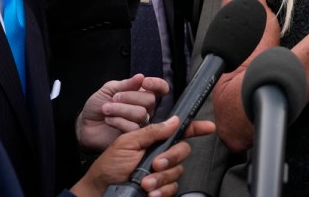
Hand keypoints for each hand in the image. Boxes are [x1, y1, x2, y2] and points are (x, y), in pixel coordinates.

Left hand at [71, 116, 214, 196]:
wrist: (99, 191)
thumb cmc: (109, 166)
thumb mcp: (127, 143)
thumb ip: (152, 131)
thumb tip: (175, 120)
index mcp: (154, 140)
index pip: (180, 131)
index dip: (196, 128)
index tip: (209, 127)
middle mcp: (161, 155)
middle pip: (183, 151)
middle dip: (171, 158)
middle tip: (155, 164)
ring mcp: (162, 173)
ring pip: (177, 171)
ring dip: (161, 178)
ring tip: (145, 184)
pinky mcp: (161, 189)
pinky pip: (172, 188)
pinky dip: (162, 191)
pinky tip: (151, 193)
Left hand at [77, 74, 169, 151]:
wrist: (85, 125)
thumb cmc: (97, 106)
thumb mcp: (109, 89)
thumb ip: (125, 84)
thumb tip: (141, 77)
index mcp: (142, 94)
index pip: (160, 88)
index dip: (157, 84)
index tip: (145, 83)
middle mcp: (145, 108)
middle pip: (150, 100)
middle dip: (130, 97)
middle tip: (114, 98)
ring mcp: (141, 123)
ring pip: (142, 114)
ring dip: (121, 109)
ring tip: (107, 109)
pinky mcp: (134, 136)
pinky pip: (134, 127)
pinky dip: (118, 121)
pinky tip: (109, 120)